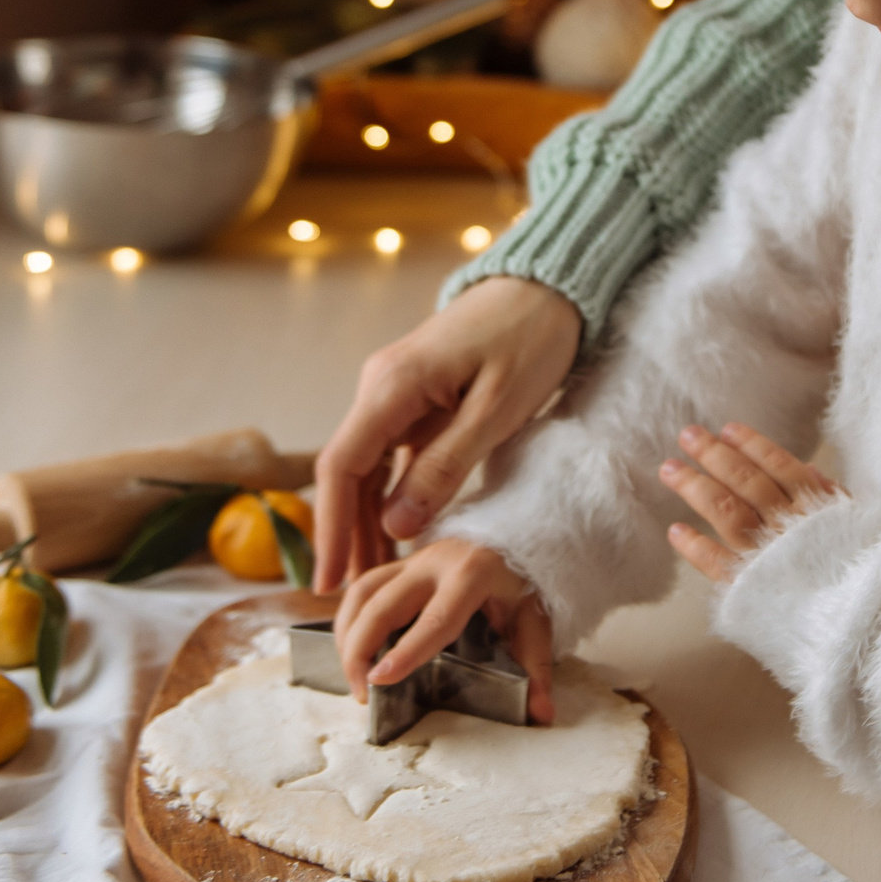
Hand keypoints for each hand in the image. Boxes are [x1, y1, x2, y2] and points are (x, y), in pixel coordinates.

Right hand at [314, 276, 583, 591]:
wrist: (550, 286)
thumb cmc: (531, 338)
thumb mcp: (496, 410)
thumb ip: (445, 466)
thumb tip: (396, 522)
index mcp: (392, 384)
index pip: (341, 465)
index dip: (330, 527)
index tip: (330, 580)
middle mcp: (381, 386)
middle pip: (349, 473)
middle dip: (346, 534)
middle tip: (351, 595)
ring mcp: (397, 392)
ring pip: (369, 467)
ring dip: (367, 520)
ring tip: (373, 575)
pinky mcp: (418, 398)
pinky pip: (393, 455)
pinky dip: (393, 495)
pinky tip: (401, 533)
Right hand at [333, 537, 557, 722]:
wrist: (523, 529)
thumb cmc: (527, 577)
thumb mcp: (537, 618)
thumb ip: (536, 666)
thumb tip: (541, 715)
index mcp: (473, 573)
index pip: (435, 618)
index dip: (406, 651)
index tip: (379, 680)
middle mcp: (436, 560)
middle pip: (381, 604)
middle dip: (360, 651)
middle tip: (363, 695)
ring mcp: (414, 558)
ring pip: (361, 591)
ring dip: (348, 635)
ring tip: (354, 678)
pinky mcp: (402, 561)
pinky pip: (363, 587)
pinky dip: (349, 619)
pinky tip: (353, 649)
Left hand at [659, 422, 841, 581]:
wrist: (863, 620)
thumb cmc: (859, 570)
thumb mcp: (859, 525)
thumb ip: (833, 497)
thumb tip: (807, 469)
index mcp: (818, 507)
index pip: (779, 466)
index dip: (751, 445)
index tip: (727, 429)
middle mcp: (790, 526)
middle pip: (745, 482)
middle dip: (714, 455)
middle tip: (688, 435)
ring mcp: (767, 557)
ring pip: (726, 512)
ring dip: (695, 487)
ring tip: (670, 470)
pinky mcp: (751, 589)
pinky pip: (716, 563)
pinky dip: (694, 546)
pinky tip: (675, 531)